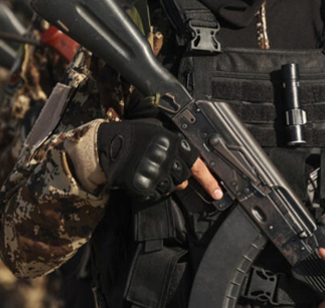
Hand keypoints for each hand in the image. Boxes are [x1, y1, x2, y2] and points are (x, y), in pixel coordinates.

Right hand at [97, 120, 221, 201]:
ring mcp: (155, 174)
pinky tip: (145, 178)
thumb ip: (175, 144)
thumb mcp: (158, 130)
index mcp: (173, 143)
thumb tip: (192, 158)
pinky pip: (157, 194)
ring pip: (172, 188)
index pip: (198, 165)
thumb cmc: (133, 134)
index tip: (218, 192)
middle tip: (167, 169)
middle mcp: (167, 159)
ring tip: (153, 171)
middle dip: (179, 177)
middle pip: (184, 178)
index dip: (209, 180)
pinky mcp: (144, 186)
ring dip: (166, 183)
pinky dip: (153, 189)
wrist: (107, 145)